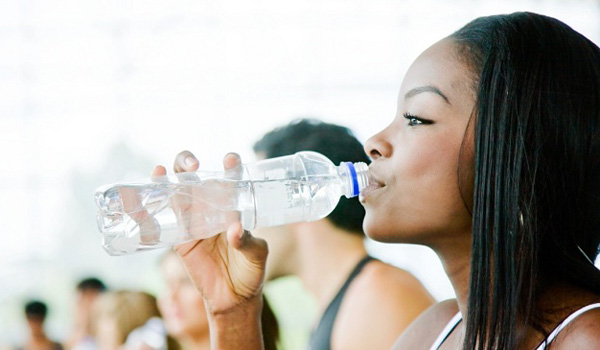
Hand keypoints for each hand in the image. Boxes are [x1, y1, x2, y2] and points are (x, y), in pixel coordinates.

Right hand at [151, 151, 268, 314]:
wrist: (233, 298)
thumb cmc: (251, 271)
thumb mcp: (257, 255)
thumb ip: (247, 242)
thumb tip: (234, 230)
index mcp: (234, 207)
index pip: (231, 181)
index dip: (230, 167)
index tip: (230, 159)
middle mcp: (212, 209)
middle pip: (196, 179)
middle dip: (189, 165)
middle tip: (192, 166)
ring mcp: (193, 222)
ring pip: (177, 194)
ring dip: (167, 180)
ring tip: (160, 171)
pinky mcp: (180, 239)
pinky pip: (164, 222)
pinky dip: (151, 210)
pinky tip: (144, 199)